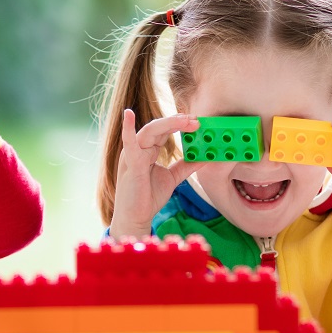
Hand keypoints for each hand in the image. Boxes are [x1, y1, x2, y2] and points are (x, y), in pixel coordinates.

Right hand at [108, 109, 203, 238]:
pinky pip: (129, 144)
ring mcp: (132, 154)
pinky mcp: (130, 164)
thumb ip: (186, 166)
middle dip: (178, 122)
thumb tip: (204, 157)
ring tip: (187, 120)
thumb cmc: (148, 197)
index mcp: (147, 150)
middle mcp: (138, 149)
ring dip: (169, 123)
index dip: (180, 124)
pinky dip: (128, 128)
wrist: (136, 218)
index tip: (197, 122)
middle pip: (159, 128)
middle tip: (196, 120)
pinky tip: (129, 114)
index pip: (164, 131)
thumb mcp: (172, 178)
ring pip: (150, 131)